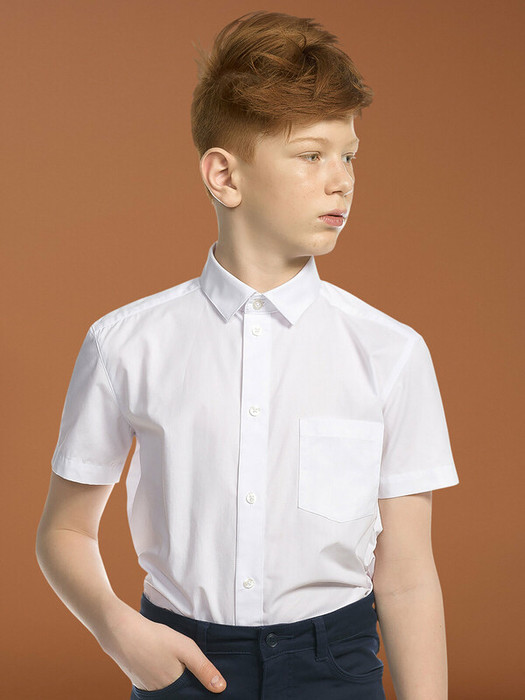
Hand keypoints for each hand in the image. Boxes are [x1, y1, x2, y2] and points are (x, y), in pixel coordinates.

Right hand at [98, 601, 226, 692]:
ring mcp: (150, 691)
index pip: (192, 696)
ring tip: (178, 663)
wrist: (122, 633)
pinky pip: (159, 685)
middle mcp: (161, 695)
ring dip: (177, 681)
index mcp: (175, 691)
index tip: (210, 685)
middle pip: (181, 694)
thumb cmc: (156, 639)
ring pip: (170, 690)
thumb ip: (203, 669)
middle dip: (190, 685)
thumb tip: (221, 688)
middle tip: (193, 669)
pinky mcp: (141, 684)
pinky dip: (165, 677)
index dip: (201, 690)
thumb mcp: (185, 648)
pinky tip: (164, 662)